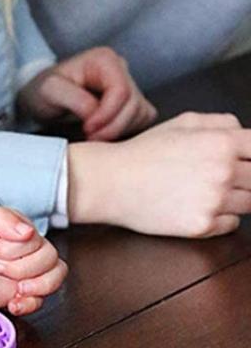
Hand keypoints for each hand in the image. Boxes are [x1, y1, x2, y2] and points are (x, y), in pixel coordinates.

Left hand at [0, 208, 67, 316]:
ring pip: (54, 277)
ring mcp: (21, 271)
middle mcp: (21, 248)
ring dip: (36, 286)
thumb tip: (29, 230)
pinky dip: (32, 303)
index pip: (38, 239)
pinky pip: (42, 299)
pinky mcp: (16, 293)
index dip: (17, 248)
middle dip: (24, 267)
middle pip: (51, 259)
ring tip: (12, 289)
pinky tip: (12, 303)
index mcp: (12, 228)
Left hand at [19, 47, 156, 140]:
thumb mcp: (50, 91)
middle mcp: (121, 68)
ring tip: (93, 135)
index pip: (121, 90)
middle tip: (89, 137)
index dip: (107, 114)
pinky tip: (104, 132)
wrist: (42, 98)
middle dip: (112, 126)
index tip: (88, 128)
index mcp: (104, 60)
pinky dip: (126, 130)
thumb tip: (95, 112)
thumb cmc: (43, 91)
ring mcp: (129, 85)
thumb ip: (73, 98)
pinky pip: (142, 119)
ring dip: (119, 130)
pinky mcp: (132, 102)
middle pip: (134, 104)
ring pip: (140, 113)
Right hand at [68, 112, 250, 236]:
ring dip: (234, 198)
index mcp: (221, 142)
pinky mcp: (203, 225)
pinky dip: (221, 217)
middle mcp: (223, 171)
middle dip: (245, 177)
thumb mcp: (182, 122)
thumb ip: (221, 122)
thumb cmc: (142, 152)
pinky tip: (197, 205)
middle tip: (218, 176)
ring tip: (205, 190)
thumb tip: (244, 134)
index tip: (245, 162)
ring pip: (250, 203)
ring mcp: (214, 200)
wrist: (110, 182)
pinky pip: (232, 224)